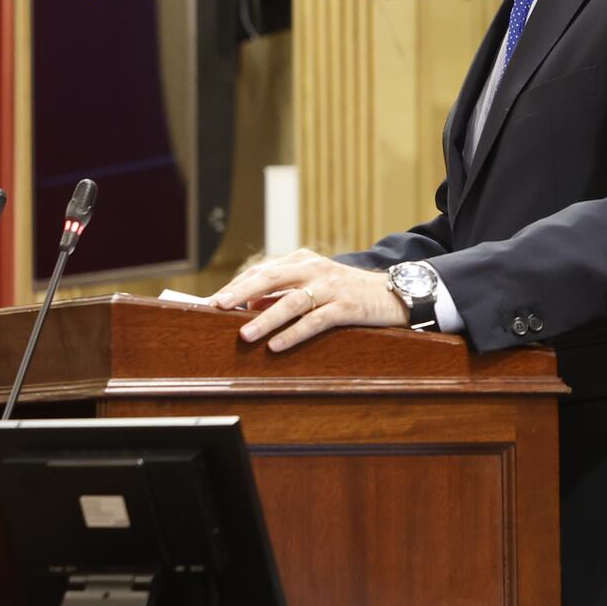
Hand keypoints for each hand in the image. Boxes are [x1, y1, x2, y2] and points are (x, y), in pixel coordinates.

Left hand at [208, 248, 407, 350]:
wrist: (394, 293)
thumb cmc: (347, 291)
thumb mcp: (314, 284)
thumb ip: (283, 291)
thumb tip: (247, 304)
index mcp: (303, 260)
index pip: (262, 271)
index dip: (236, 285)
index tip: (212, 301)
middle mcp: (315, 268)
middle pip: (271, 279)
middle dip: (242, 293)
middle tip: (218, 307)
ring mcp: (331, 287)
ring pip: (291, 302)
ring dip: (265, 318)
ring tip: (245, 334)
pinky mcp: (346, 307)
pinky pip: (315, 321)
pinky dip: (294, 333)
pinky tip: (276, 345)